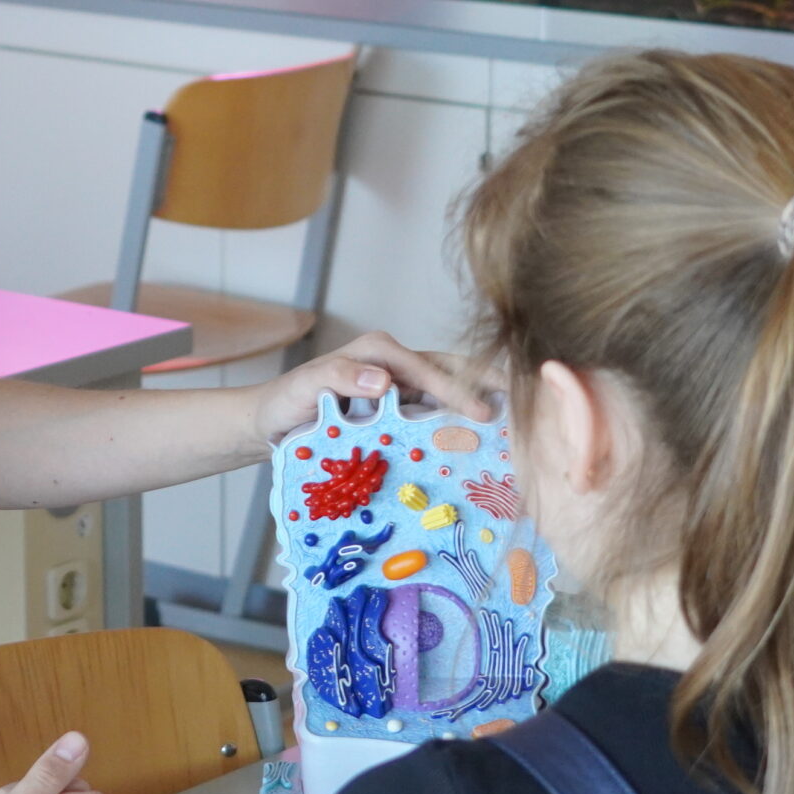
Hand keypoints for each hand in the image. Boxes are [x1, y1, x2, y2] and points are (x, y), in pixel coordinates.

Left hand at [250, 332, 492, 446]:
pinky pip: (434, 413)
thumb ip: (341, 377)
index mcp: (379, 352)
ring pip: (449, 392)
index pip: (429, 369)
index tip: (482, 414)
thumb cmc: (285, 401)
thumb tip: (384, 380)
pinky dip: (458, 423)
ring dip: (478, 405)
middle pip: (452, 370)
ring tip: (513, 425)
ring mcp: (400, 387)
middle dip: (487, 386)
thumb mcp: (306, 386)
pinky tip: (479, 442)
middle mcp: (395, 364)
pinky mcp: (399, 408)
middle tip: (523, 406)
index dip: (457, 391)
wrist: (269, 423)